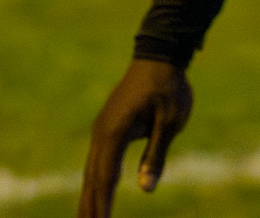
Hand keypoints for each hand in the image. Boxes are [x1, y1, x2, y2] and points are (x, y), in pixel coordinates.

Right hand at [78, 59, 193, 217]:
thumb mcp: (169, 121)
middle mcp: (102, 132)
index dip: (103, 205)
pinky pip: (98, 161)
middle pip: (93, 178)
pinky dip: (95, 182)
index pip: (106, 177)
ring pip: (92, 171)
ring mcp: (102, 130)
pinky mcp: (107, 128)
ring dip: (89, 197)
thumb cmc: (169, 87)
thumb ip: (156, 155)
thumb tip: (145, 190)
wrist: (159, 56)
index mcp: (116, 131)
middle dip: (90, 207)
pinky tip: (96, 196)